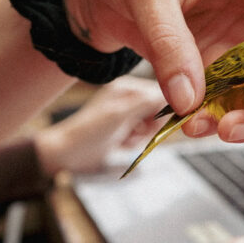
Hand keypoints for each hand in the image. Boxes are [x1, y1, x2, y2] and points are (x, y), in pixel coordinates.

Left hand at [34, 75, 165, 174]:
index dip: (168, 110)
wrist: (67, 154)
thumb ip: (147, 102)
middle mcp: (131, 96)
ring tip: (125, 139)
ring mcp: (130, 111)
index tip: (161, 125)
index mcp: (128, 87)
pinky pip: (148, 135)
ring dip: (144, 137)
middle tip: (134, 133)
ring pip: (157, 125)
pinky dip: (138, 142)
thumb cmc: (86, 134)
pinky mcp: (128, 126)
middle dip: (152, 127)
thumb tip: (176, 92)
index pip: (163, 93)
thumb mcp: (118, 115)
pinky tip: (122, 143)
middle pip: (163, 111)